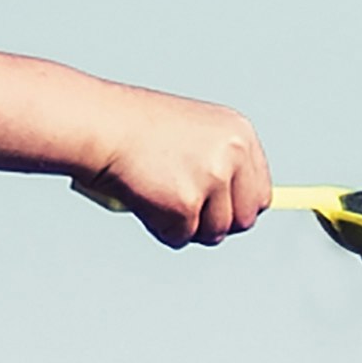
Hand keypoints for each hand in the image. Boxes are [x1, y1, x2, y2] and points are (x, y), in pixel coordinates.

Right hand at [79, 88, 273, 248]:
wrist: (100, 125)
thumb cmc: (135, 129)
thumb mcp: (191, 136)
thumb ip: (217, 164)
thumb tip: (231, 210)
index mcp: (239, 134)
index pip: (260, 192)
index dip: (237, 209)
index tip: (217, 213)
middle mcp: (233, 154)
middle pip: (245, 219)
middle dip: (216, 224)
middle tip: (186, 215)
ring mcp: (212, 178)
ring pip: (213, 233)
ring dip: (185, 226)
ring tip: (157, 199)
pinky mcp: (187, 203)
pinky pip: (181, 237)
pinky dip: (159, 228)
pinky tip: (143, 200)